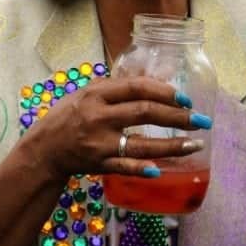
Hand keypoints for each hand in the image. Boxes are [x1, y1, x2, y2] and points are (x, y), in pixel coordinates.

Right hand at [24, 76, 209, 180]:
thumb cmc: (69, 115)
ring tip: (196, 144)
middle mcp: (99, 117)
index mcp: (97, 94)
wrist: (44, 149)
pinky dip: (143, 168)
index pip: (136, 88)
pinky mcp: (99, 164)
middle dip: (177, 116)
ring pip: (141, 143)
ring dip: (172, 145)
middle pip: (144, 113)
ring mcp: (99, 143)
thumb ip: (119, 85)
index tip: (185, 98)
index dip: (164, 91)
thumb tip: (156, 76)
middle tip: (200, 119)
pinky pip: (125, 166)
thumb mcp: (89, 92)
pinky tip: (161, 169)